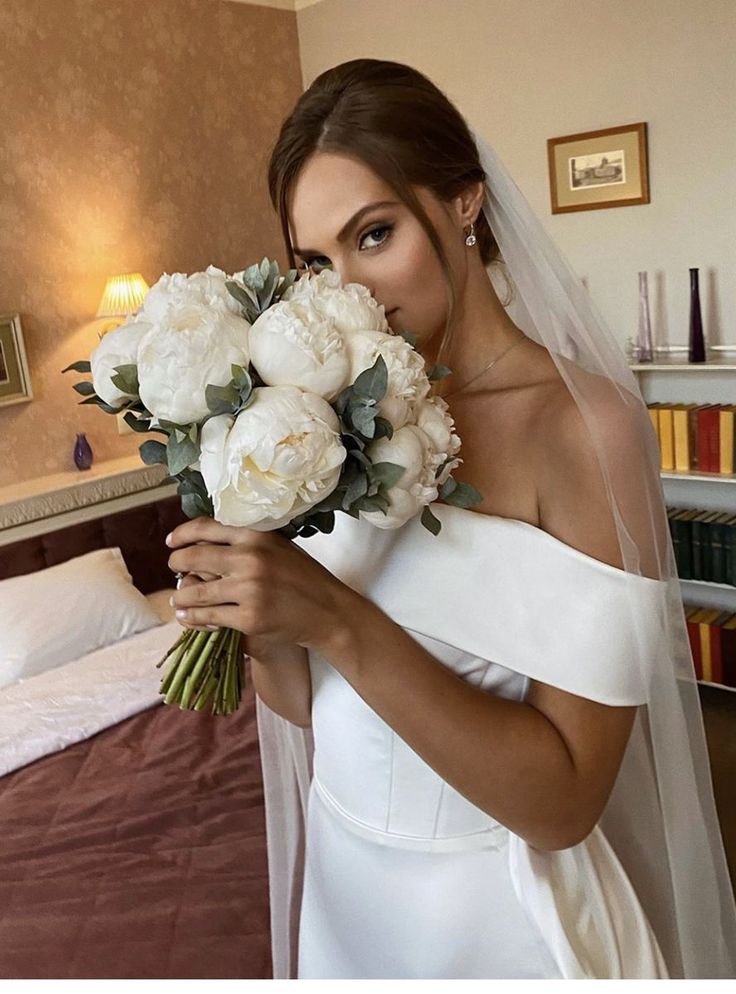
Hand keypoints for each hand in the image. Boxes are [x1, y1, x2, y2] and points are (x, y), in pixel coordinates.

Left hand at [166, 517, 358, 651]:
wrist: (328, 611)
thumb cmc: (303, 577)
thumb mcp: (278, 547)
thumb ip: (247, 540)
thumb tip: (204, 539)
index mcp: (257, 536)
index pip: (206, 527)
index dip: (183, 534)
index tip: (172, 542)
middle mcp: (250, 559)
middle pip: (194, 558)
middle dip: (177, 565)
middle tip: (174, 570)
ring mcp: (248, 590)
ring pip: (196, 592)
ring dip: (180, 596)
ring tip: (178, 599)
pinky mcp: (248, 618)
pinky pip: (208, 617)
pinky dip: (194, 618)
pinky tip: (189, 617)